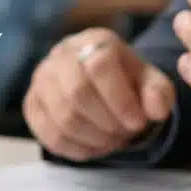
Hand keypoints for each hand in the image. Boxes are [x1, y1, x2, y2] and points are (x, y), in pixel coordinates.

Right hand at [24, 28, 176, 161]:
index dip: (120, 99)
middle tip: (124, 133)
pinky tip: (94, 147)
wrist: (97, 82)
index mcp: (95, 40)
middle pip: (77, 93)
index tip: (137, 122)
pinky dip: (76, 149)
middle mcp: (62, 54)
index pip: (99, 65)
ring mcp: (41, 79)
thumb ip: (159, 93)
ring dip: (94, 138)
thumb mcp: (150, 82)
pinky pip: (49, 134)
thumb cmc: (126, 81)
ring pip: (63, 117)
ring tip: (112, 140)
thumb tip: (156, 110)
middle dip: (107, 123)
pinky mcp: (31, 104)